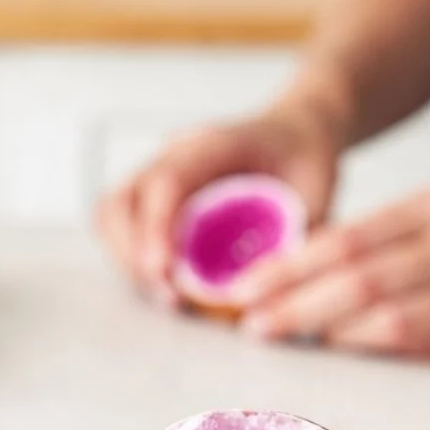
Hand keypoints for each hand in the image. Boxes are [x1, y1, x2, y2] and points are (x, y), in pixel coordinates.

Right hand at [96, 111, 342, 305]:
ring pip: (113, 212)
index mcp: (215, 144)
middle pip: (125, 198)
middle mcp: (176, 154)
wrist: (296, 135)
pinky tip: (163, 282)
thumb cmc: (305, 159)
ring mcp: (158, 172)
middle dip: (134, 253)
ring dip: (128, 259)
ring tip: (166, 294)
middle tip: (169, 294)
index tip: (164, 271)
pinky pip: (121, 225)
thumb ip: (291, 238)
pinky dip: (132, 258)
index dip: (158, 228)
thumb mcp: (316, 194)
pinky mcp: (153, 195)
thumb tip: (264, 291)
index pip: (168, 181)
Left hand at [231, 159, 429, 357]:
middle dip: (294, 303)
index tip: (249, 284)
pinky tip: (347, 347)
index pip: (349, 239)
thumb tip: (319, 265)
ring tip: (286, 336)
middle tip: (251, 321)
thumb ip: (396, 230)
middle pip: (360, 279)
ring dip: (331, 331)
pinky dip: (384, 346)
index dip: (290, 266)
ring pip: (394, 316)